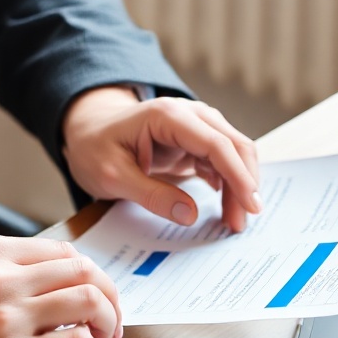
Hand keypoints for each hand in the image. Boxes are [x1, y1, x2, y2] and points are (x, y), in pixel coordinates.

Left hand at [61, 86, 262, 234]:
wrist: (86, 131)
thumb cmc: (95, 149)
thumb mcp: (112, 177)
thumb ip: (151, 195)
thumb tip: (190, 215)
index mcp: (167, 116)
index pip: (216, 144)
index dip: (238, 175)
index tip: (250, 206)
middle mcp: (188, 114)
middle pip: (234, 145)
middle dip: (244, 184)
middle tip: (241, 223)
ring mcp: (195, 125)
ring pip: (233, 153)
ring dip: (239, 186)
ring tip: (234, 221)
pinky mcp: (195, 141)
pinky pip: (222, 160)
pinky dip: (229, 183)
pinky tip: (226, 207)